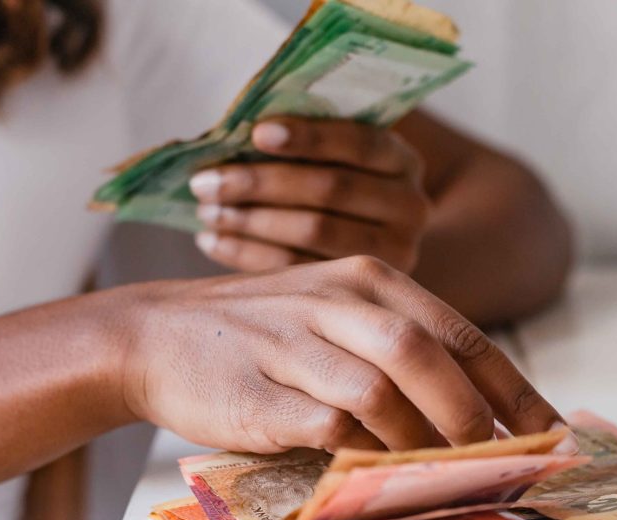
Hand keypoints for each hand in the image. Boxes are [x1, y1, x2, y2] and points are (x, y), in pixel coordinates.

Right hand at [116, 256, 560, 453]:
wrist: (154, 336)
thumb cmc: (262, 335)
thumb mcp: (335, 317)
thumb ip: (398, 349)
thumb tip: (479, 416)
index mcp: (369, 279)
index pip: (461, 332)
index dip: (511, 386)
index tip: (549, 430)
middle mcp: (335, 301)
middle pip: (427, 355)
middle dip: (472, 416)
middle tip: (494, 460)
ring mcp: (293, 343)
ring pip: (380, 392)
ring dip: (420, 442)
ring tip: (438, 473)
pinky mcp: (257, 392)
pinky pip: (327, 427)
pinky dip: (362, 455)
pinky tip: (376, 472)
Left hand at [189, 118, 428, 272]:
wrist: (367, 236)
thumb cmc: (333, 180)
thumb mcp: (335, 154)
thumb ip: (300, 141)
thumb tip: (232, 133)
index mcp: (403, 160)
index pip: (359, 143)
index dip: (308, 137)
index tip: (256, 132)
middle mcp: (411, 207)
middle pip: (331, 190)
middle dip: (261, 183)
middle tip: (205, 181)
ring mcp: (394, 253)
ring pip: (314, 232)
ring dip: (251, 220)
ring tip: (207, 211)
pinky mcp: (362, 289)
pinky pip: (299, 268)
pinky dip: (249, 253)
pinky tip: (213, 241)